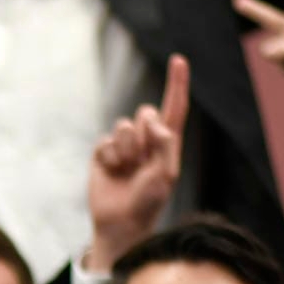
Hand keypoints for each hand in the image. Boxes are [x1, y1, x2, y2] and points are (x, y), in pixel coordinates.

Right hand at [84, 56, 187, 272]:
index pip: (175, 107)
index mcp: (167, 143)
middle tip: (142, 160)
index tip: (179, 60)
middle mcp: (146, 140)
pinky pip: (105, 141)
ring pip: (123, 126)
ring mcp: (124, 147)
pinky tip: (112, 172)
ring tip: (127, 170)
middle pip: (145, 112)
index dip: (177, 83)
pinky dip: (109, 157)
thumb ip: (166, 143)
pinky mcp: (104, 154)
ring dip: (126, 149)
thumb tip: (152, 122)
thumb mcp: (167, 174)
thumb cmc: (148, 201)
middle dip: (144, 133)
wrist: (121, 223)